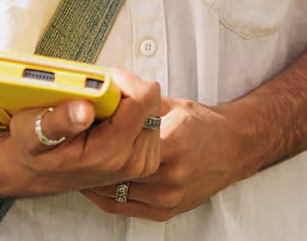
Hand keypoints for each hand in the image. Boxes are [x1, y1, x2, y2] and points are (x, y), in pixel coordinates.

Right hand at [0, 68, 162, 198]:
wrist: (33, 174)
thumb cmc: (33, 151)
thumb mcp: (32, 132)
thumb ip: (59, 121)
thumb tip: (83, 110)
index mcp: (110, 153)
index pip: (143, 98)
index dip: (123, 79)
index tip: (100, 81)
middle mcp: (132, 161)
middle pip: (151, 101)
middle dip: (125, 89)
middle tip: (97, 96)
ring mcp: (140, 162)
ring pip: (152, 108)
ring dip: (129, 100)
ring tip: (100, 108)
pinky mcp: (143, 158)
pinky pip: (149, 119)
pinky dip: (132, 111)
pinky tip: (109, 118)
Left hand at [80, 96, 240, 220]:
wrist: (233, 148)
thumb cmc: (204, 126)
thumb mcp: (171, 106)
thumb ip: (139, 106)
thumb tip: (110, 96)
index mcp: (172, 143)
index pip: (124, 144)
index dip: (100, 138)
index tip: (83, 132)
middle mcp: (171, 175)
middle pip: (117, 170)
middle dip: (94, 161)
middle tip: (73, 150)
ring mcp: (169, 197)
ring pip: (118, 192)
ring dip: (97, 180)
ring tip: (80, 165)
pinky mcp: (166, 210)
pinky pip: (125, 208)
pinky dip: (107, 197)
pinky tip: (95, 185)